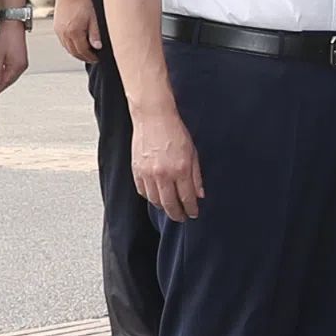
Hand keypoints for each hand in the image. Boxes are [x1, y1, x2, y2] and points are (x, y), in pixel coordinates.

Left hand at [0, 17, 29, 95]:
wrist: (13, 26)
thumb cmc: (6, 37)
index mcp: (17, 67)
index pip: (5, 83)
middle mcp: (22, 67)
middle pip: (9, 82)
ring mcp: (22, 64)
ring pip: (11, 77)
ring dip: (3, 81)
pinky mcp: (21, 60)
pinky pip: (13, 72)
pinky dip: (6, 75)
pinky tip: (1, 75)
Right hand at [52, 0, 101, 63]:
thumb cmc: (81, 1)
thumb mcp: (93, 18)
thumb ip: (95, 34)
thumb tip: (97, 47)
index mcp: (74, 31)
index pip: (83, 50)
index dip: (90, 57)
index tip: (96, 58)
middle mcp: (65, 33)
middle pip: (74, 52)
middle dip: (83, 57)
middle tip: (92, 59)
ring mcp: (59, 31)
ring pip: (67, 48)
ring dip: (76, 53)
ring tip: (85, 54)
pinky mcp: (56, 28)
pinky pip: (63, 42)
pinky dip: (70, 47)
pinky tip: (76, 45)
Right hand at [129, 106, 204, 220]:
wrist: (154, 118)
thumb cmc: (176, 132)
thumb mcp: (193, 152)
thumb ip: (196, 176)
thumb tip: (199, 195)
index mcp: (181, 170)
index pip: (187, 198)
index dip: (191, 210)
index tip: (193, 214)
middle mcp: (164, 174)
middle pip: (170, 205)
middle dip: (177, 214)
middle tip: (181, 218)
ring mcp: (148, 173)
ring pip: (155, 201)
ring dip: (163, 207)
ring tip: (170, 208)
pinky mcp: (136, 170)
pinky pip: (143, 191)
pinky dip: (150, 197)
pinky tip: (157, 197)